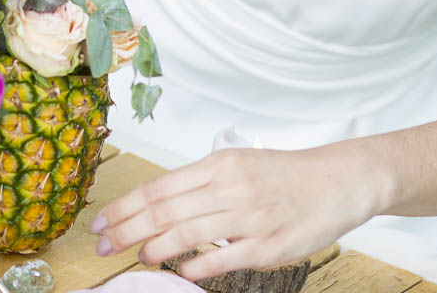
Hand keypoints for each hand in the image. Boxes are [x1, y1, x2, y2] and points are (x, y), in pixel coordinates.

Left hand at [88, 146, 376, 281]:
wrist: (337, 181)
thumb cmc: (283, 175)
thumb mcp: (237, 164)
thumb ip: (199, 183)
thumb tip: (154, 205)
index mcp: (218, 165)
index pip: (158, 187)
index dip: (124, 207)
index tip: (100, 222)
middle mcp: (231, 188)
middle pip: (164, 211)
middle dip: (127, 230)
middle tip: (103, 247)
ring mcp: (250, 217)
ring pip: (187, 234)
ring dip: (154, 249)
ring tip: (138, 258)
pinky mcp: (269, 246)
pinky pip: (224, 259)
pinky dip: (196, 267)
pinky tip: (180, 272)